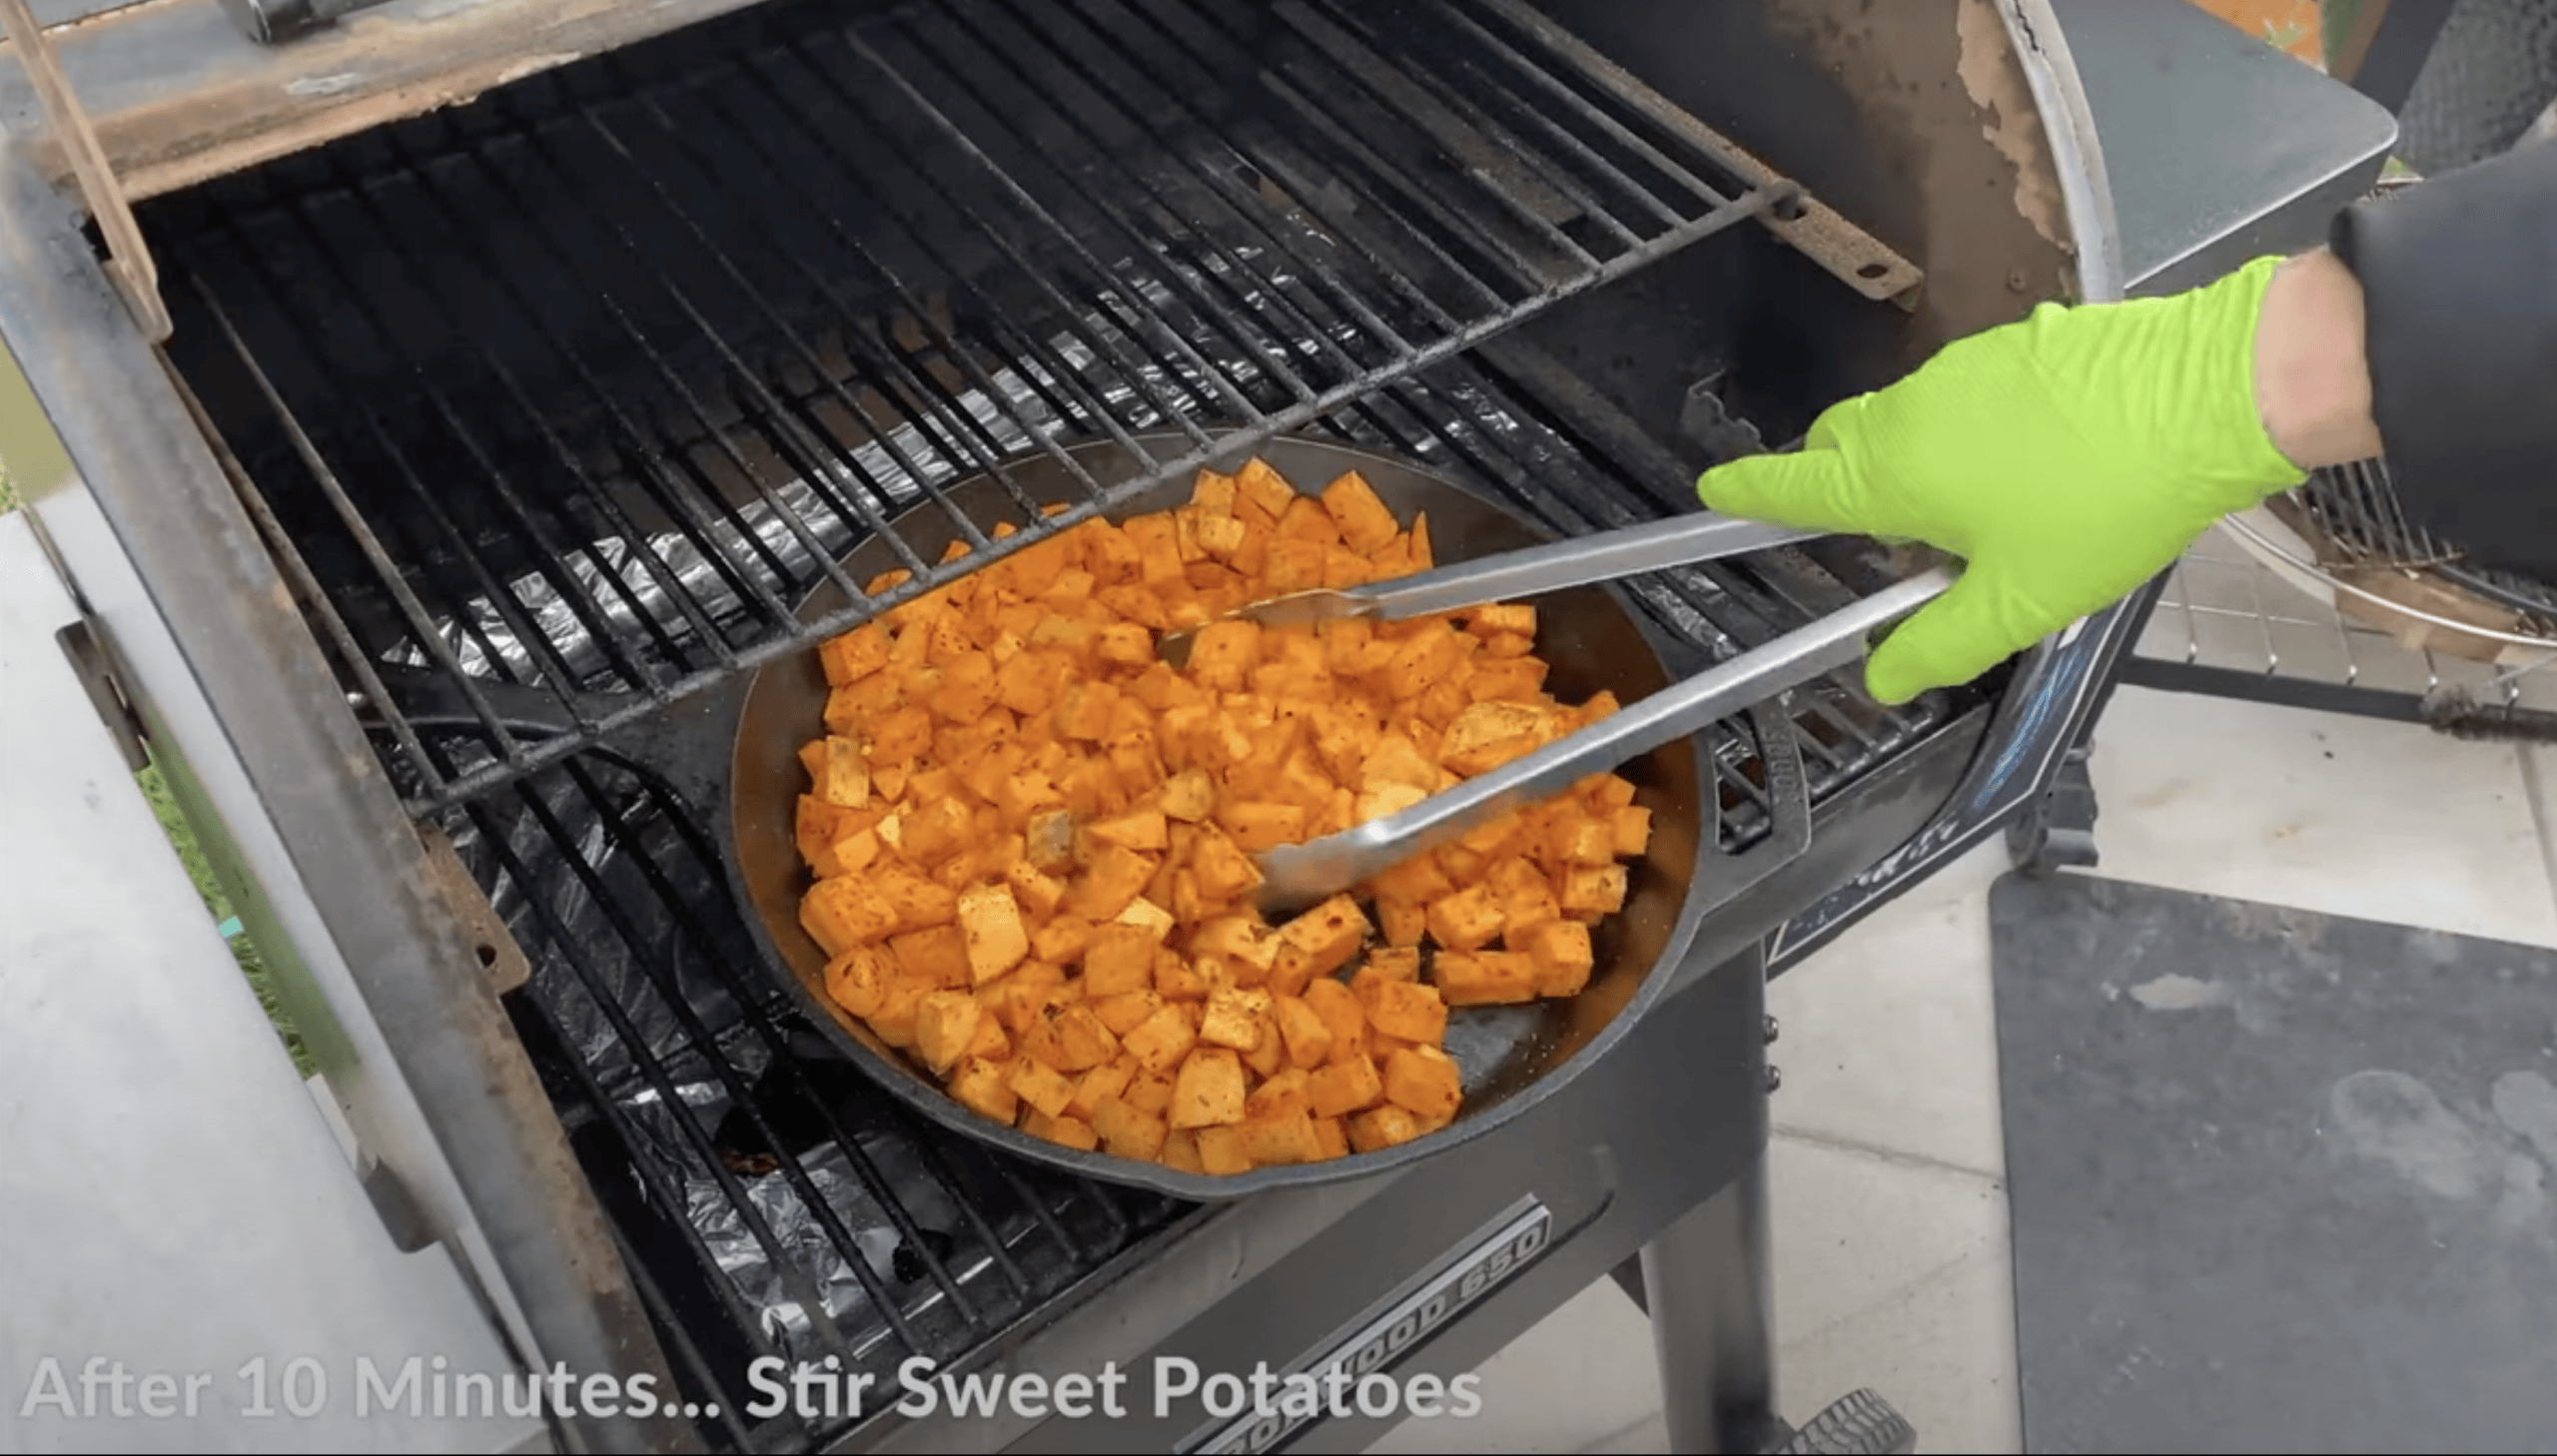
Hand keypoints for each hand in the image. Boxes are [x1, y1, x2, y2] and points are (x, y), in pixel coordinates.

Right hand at [1698, 254, 2337, 703]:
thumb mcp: (2023, 602)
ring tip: (1988, 516)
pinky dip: (1972, 431)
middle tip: (1886, 541)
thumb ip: (1940, 644)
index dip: (1746, 495)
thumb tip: (1883, 676)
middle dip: (1837, 488)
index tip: (1715, 494)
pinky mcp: (2019, 345)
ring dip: (1917, 464)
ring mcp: (1965, 369)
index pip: (1790, 487)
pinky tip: (2037, 466)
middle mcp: (1911, 411)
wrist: (2212, 392)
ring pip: (1905, 421)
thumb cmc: (2109, 502)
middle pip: (1838, 448)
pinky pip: (1965, 394)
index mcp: (1892, 474)